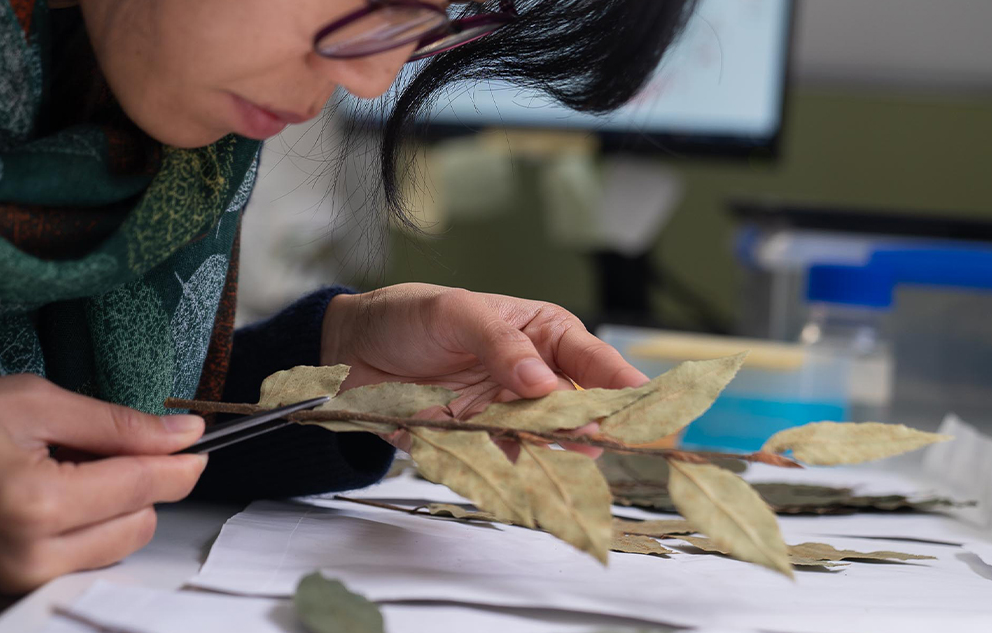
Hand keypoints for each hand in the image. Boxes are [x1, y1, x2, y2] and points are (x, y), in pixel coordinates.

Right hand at [0, 375, 207, 615]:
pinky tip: (49, 504)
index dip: (179, 460)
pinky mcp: (7, 602)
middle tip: (97, 446)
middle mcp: (33, 560)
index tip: (195, 442)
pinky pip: (78, 569)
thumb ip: (113, 422)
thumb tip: (181, 434)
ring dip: (111, 511)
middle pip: (139, 525)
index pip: (144, 487)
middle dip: (138, 483)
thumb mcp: (28, 401)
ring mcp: (18, 590)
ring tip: (63, 473)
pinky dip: (82, 537)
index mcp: (39, 504)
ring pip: (115, 551)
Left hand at [320, 284, 649, 456]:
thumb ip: (499, 344)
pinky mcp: (473, 443)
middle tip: (594, 441)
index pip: (591, 359)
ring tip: (558, 466)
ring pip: (541, 443)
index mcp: (540, 334)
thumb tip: (541, 382)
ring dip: (548, 456)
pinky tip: (510, 479)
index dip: (621, 383)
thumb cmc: (409, 316)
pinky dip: (503, 473)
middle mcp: (530, 377)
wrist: (348, 349)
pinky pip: (497, 464)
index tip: (644, 406)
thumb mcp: (455, 313)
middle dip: (587, 428)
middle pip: (574, 410)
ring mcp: (503, 413)